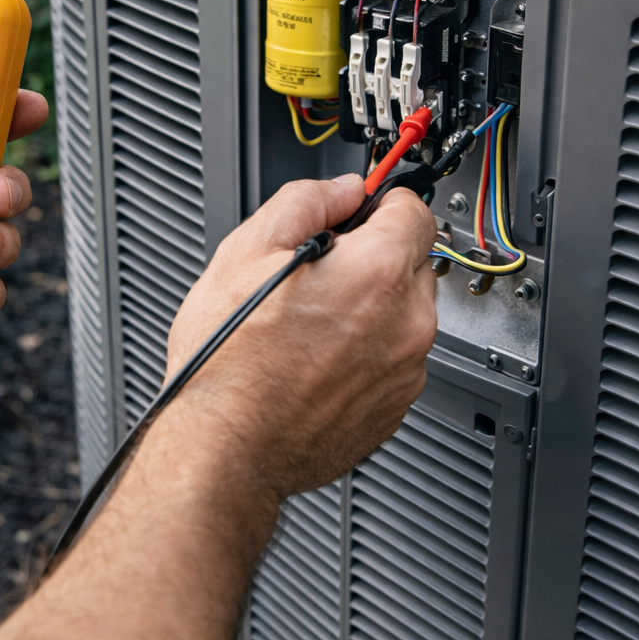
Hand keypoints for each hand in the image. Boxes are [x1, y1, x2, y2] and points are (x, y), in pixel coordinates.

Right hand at [160, 175, 437, 502]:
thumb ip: (307, 200)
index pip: (413, 209)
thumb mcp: (247, 250)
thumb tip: (343, 190)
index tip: (352, 217)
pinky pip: (391, 363)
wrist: (225, 448)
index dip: (375, 206)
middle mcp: (407, 324)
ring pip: (401, 317)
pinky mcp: (393, 410)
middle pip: (410, 264)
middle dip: (370, 261)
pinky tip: (314, 363)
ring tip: (307, 328)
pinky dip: (363, 357)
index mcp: (379, 273)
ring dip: (368, 312)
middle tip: (314, 279)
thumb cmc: (228, 362)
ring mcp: (405, 373)